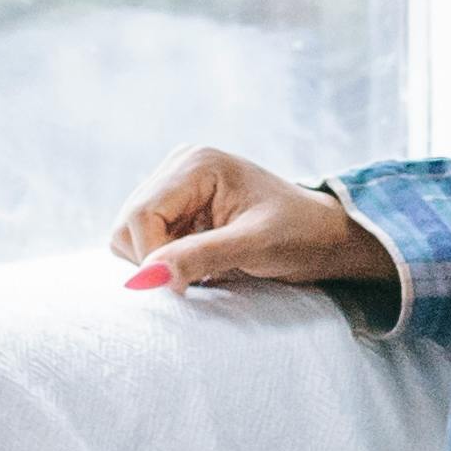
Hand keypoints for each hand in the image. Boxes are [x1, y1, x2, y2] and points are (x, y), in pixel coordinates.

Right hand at [111, 147, 395, 309]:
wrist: (323, 236)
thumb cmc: (300, 235)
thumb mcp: (255, 247)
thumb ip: (201, 257)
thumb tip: (147, 278)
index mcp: (197, 162)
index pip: (141, 215)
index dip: (152, 257)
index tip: (181, 287)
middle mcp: (179, 166)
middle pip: (127, 224)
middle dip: (154, 260)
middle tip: (195, 278)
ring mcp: (175, 185)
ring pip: (129, 236)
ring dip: (159, 262)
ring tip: (204, 266)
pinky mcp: (177, 207)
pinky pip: (146, 242)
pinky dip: (165, 261)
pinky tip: (199, 261)